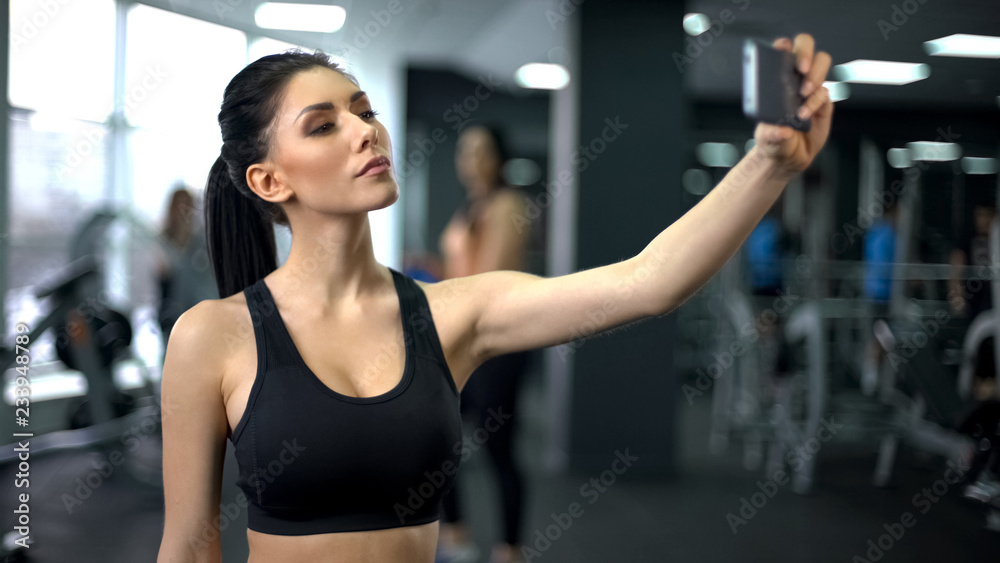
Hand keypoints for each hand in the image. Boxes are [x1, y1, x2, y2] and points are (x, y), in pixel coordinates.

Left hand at [754, 33, 833, 174]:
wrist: (789, 157)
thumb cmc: (772, 141)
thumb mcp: (765, 138)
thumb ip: (770, 134)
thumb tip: (782, 130)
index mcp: (774, 78)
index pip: (779, 51)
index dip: (782, 45)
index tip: (783, 48)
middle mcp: (793, 77)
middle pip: (804, 47)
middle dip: (805, 52)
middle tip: (801, 69)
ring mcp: (810, 86)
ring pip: (821, 62)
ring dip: (815, 74)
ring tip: (805, 92)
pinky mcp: (823, 100)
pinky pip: (825, 91)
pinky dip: (816, 101)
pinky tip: (806, 114)